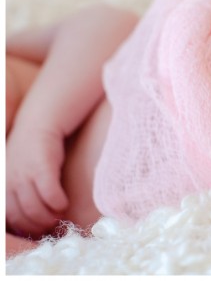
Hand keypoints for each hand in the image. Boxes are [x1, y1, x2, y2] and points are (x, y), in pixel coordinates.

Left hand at [6, 123, 68, 237]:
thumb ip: (18, 191)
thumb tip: (29, 215)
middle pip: (23, 215)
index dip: (25, 228)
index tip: (40, 230)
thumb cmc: (32, 150)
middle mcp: (8, 180)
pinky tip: (64, 204)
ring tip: (60, 215)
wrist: (40, 121)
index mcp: (1, 184)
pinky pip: (50, 193)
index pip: (10, 217)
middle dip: (38, 226)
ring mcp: (24, 173)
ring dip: (49, 217)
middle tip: (53, 226)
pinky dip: (57, 203)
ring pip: (35, 208)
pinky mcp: (42, 166)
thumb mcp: (16, 171)